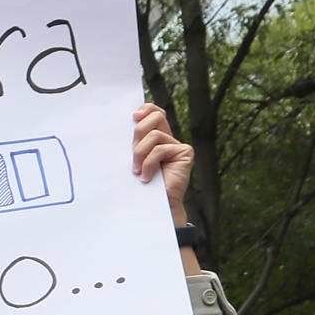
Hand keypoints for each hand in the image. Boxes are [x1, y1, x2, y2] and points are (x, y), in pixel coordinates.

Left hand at [131, 104, 192, 224]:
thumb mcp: (135, 157)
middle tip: (131, 149)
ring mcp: (179, 146)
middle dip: (139, 131)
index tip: (134, 116)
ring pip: (154, 136)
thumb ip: (135, 141)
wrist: (154, 205)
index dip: (146, 109)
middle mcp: (170, 139)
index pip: (156, 112)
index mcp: (159, 137)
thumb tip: (129, 122)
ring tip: (136, 170)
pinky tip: (146, 177)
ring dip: (139, 153)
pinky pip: (160, 150)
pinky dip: (148, 163)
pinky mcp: (185, 154)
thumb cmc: (142, 183)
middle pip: (156, 117)